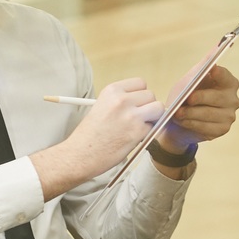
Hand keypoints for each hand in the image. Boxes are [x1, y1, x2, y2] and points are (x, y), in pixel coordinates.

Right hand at [32, 78, 161, 197]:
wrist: (80, 155)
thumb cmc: (89, 134)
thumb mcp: (101, 106)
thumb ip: (121, 101)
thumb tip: (141, 102)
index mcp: (112, 91)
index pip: (140, 83)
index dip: (140, 95)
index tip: (135, 104)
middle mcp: (122, 100)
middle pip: (151, 95)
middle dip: (148, 106)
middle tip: (138, 118)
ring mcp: (131, 115)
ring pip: (158, 108)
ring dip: (153, 117)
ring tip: (140, 126)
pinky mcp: (138, 132)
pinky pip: (154, 127)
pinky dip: (147, 133)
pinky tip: (134, 138)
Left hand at [157, 64, 238, 153]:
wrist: (178, 121)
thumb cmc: (186, 96)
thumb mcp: (190, 79)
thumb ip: (202, 66)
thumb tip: (215, 49)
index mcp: (228, 83)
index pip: (226, 77)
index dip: (219, 74)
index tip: (211, 70)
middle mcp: (233, 99)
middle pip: (218, 97)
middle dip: (200, 98)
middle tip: (187, 99)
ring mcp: (229, 116)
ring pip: (209, 114)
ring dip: (191, 113)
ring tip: (178, 113)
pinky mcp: (222, 130)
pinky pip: (206, 127)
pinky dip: (192, 123)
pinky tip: (183, 121)